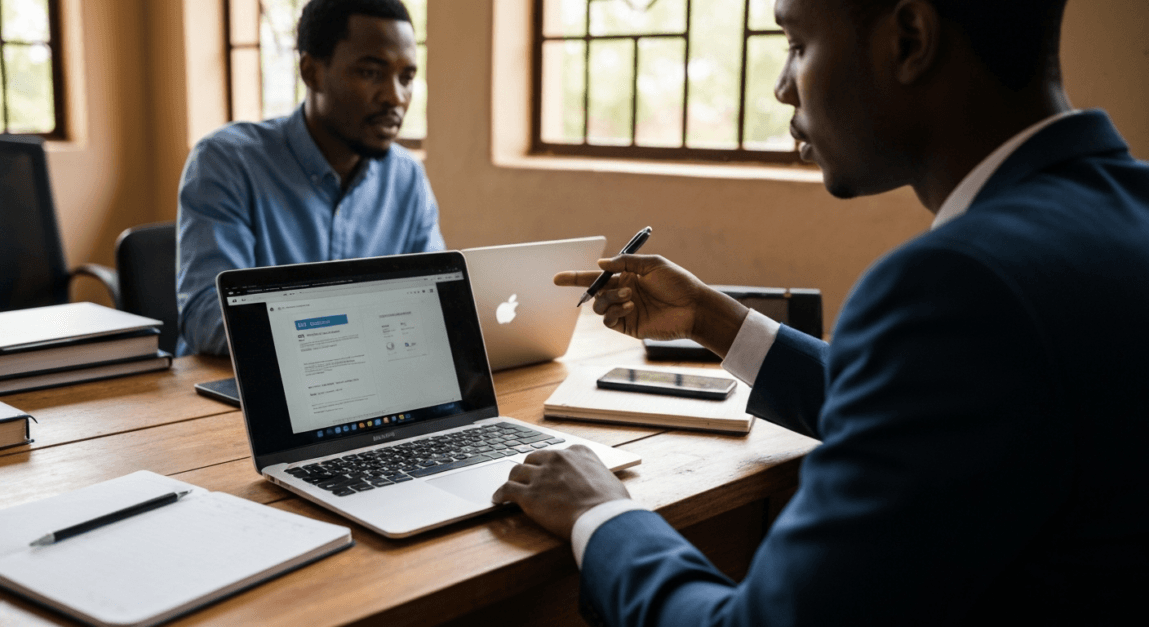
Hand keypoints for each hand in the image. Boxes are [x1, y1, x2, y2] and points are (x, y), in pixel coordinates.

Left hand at [492, 445, 629, 539]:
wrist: (603, 518)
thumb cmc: (612, 505)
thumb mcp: (609, 479)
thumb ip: (596, 476)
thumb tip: (599, 486)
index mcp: (577, 452)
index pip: (556, 453)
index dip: (548, 464)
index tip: (546, 470)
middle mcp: (557, 459)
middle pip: (533, 458)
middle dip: (528, 468)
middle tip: (525, 478)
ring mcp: (541, 476)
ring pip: (517, 472)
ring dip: (512, 479)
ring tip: (509, 487)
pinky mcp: (529, 495)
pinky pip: (507, 490)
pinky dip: (500, 494)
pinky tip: (497, 499)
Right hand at [555, 255, 748, 357]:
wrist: (694, 307)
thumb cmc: (678, 282)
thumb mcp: (653, 264)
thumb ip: (626, 263)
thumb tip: (600, 264)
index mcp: (627, 276)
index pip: (596, 275)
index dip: (575, 277)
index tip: (557, 278)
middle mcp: (622, 292)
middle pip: (592, 291)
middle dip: (582, 287)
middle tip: (590, 286)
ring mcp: (624, 310)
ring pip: (599, 305)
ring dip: (609, 298)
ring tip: (630, 296)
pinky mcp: (628, 326)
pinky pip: (609, 319)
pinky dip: (614, 311)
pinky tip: (630, 306)